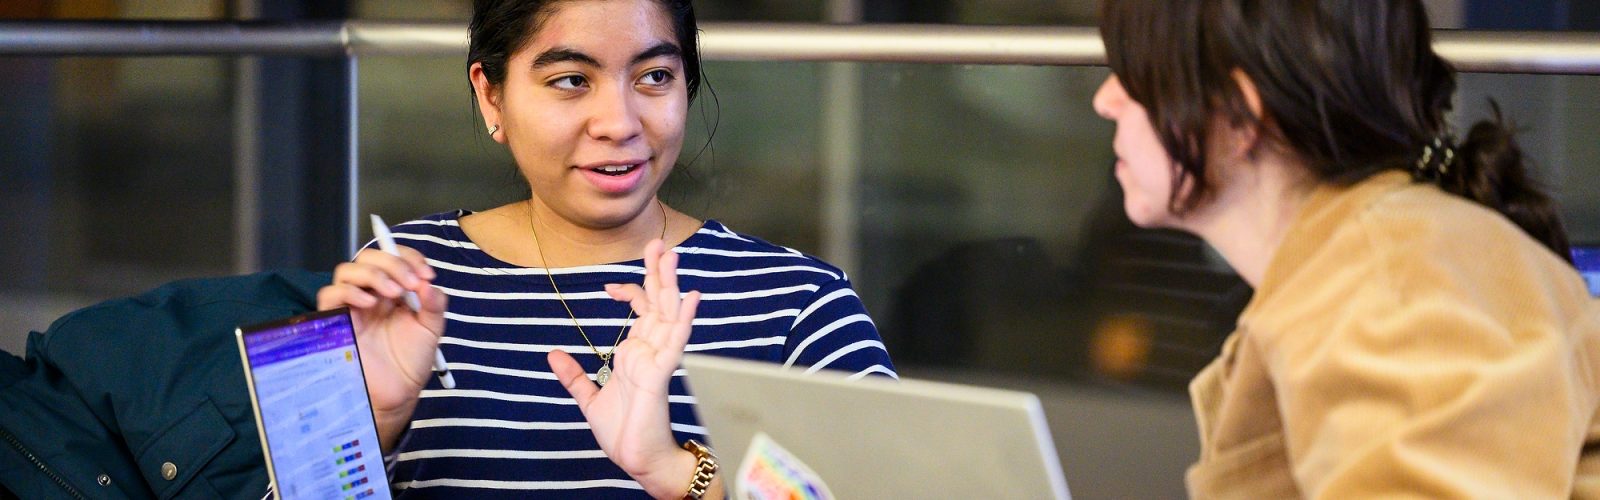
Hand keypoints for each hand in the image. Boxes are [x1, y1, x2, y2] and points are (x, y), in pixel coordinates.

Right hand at [316, 246, 446, 450]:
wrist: (396, 394)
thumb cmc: (411, 361)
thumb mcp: (431, 330)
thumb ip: (434, 304)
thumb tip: (428, 283)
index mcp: (394, 290)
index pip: (394, 257)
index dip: (409, 258)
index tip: (427, 275)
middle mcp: (371, 293)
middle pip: (369, 258)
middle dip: (393, 263)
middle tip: (411, 283)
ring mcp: (352, 306)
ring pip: (347, 271)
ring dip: (373, 274)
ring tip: (394, 292)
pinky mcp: (336, 322)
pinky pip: (330, 295)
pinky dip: (349, 292)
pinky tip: (369, 303)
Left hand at [550, 240, 702, 497]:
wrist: (636, 458)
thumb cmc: (622, 431)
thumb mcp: (589, 398)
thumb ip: (574, 376)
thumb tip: (553, 354)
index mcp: (636, 354)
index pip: (639, 311)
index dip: (628, 291)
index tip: (608, 284)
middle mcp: (650, 350)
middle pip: (657, 302)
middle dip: (656, 272)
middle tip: (657, 243)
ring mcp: (658, 359)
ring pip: (667, 313)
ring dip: (670, 284)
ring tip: (671, 256)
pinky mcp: (662, 373)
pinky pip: (675, 341)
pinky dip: (683, 319)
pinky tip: (690, 298)